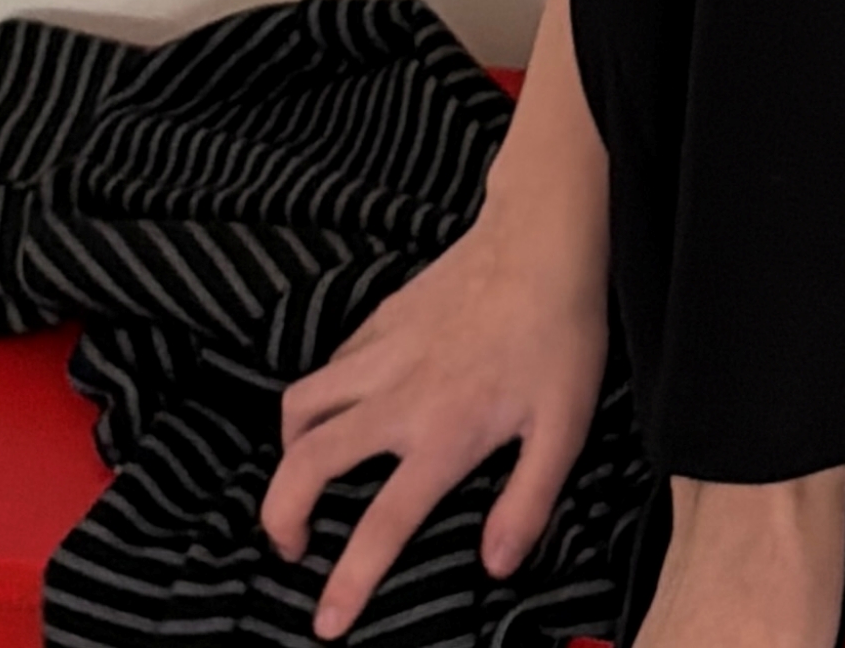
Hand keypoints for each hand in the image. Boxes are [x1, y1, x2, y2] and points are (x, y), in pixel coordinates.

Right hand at [258, 198, 608, 638]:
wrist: (544, 236)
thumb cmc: (560, 334)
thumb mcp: (564, 426)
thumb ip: (528, 500)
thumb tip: (496, 565)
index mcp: (442, 435)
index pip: (381, 524)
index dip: (348, 582)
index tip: (325, 625)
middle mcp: (397, 398)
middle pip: (305, 463)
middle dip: (280, 515)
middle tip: (291, 544)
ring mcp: (382, 353)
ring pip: (299, 405)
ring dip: (286, 451)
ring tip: (303, 477)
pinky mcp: (381, 316)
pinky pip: (328, 364)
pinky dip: (318, 395)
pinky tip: (342, 408)